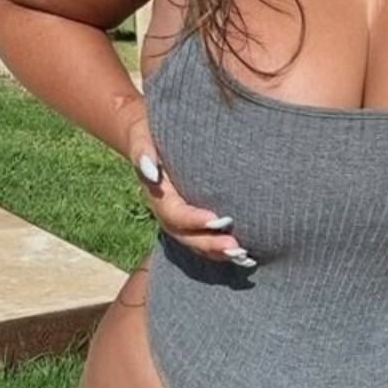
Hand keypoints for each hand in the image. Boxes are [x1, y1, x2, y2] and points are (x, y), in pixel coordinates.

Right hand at [124, 105, 255, 269]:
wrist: (152, 134)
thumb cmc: (151, 131)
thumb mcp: (143, 136)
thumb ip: (143, 151)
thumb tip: (151, 171)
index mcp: (157, 195)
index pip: (173, 213)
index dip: (193, 220)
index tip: (216, 220)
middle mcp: (167, 212)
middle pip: (186, 236)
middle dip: (210, 244)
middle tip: (236, 248)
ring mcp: (180, 219)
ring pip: (196, 243)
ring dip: (218, 253)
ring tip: (243, 256)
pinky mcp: (194, 219)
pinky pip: (205, 239)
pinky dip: (222, 250)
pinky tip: (244, 256)